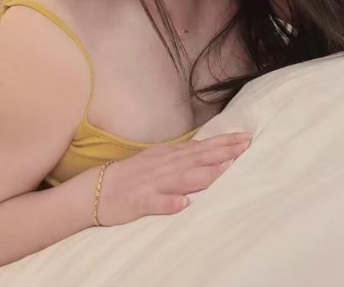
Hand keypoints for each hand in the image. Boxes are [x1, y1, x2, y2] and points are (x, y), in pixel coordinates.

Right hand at [97, 132, 252, 225]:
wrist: (96, 189)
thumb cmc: (132, 176)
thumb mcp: (159, 161)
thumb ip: (182, 157)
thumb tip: (206, 151)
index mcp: (169, 156)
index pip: (202, 147)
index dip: (224, 143)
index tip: (245, 138)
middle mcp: (164, 166)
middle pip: (198, 158)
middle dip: (223, 152)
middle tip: (246, 146)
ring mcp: (152, 183)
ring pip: (182, 178)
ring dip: (205, 174)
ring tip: (226, 169)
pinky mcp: (139, 201)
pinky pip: (156, 203)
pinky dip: (170, 203)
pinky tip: (184, 204)